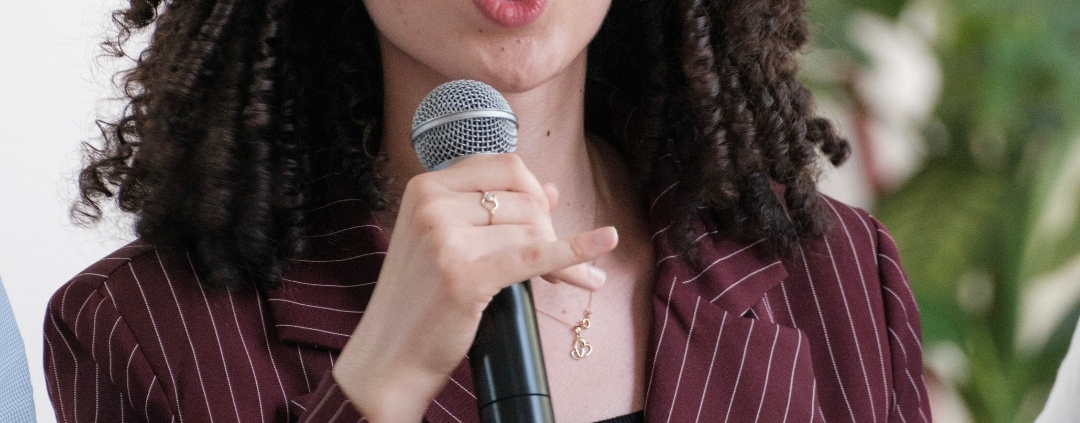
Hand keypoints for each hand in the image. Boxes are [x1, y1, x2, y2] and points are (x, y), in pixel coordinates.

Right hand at [332, 153, 616, 421]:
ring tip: (560, 279)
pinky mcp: (464, 275)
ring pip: (533, 229)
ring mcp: (444, 239)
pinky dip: (575, 252)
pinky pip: (534, 256)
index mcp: (425, 187)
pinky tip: (605, 242)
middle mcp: (432, 205)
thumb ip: (493, 211)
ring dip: (557, 256)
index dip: (535, 193)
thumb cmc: (420, 299)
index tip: (543, 220)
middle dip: (547, 230)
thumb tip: (550, 191)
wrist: (389, 355)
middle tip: (550, 265)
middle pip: (524, 199)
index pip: (506, 167)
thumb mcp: (447, 242)